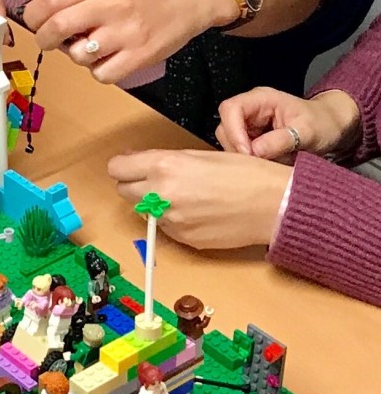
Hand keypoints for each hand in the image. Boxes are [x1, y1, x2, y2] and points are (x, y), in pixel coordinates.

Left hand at [23, 0, 236, 82]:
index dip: (33, 16)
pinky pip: (101, 75)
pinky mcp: (139, 56)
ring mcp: (126, 33)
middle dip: (44, 39)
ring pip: (77, 56)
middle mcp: (111, 4)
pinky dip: (98, 70)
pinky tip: (108, 58)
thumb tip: (41, 16)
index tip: (35, 22)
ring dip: (75, 55)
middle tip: (49, 41)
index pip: (49, 0)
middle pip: (56, 28)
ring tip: (90, 45)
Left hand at [107, 149, 291, 248]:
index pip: (117, 168)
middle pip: (123, 190)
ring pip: (142, 211)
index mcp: (165, 166)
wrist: (276, 205)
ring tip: (183, 196)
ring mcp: (169, 220)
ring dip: (152, 204)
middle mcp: (161, 194)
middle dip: (134, 184)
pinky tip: (197, 212)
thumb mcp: (200, 155)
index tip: (130, 165)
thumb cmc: (246, 173)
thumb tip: (136, 162)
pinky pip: (163, 228)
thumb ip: (164, 161)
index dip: (123, 166)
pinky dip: (171, 220)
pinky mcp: (180, 238)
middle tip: (155, 180)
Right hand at [216, 86, 361, 159]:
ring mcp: (249, 126)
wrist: (332, 129)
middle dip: (238, 148)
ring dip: (244, 157)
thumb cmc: (323, 123)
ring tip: (268, 163)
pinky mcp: (250, 140)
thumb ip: (280, 140)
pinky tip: (267, 164)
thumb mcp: (307, 131)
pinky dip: (250, 161)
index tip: (248, 152)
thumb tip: (254, 151)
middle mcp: (250, 110)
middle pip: (225, 128)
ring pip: (229, 143)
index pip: (230, 109)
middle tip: (257, 163)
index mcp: (261, 99)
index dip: (233, 131)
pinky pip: (239, 152)